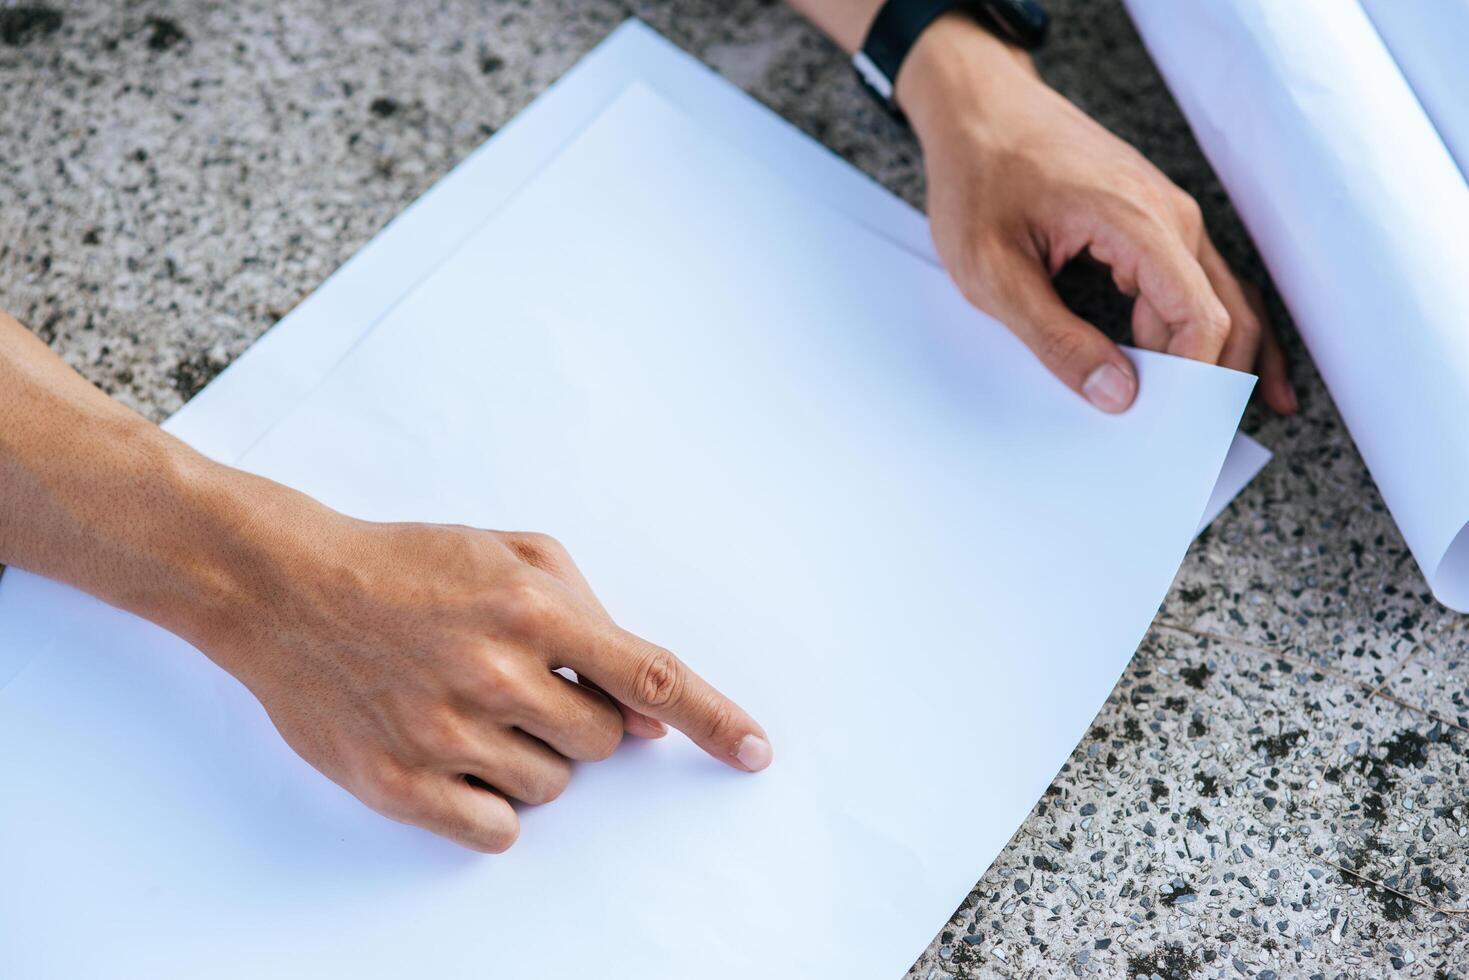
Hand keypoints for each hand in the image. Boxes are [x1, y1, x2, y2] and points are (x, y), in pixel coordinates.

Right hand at [205, 507, 772, 852]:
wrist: (285, 587)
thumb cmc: (408, 566)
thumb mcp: (511, 554)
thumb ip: (591, 618)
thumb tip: (646, 712)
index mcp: (532, 607)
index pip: (650, 675)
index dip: (713, 718)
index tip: (756, 752)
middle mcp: (494, 672)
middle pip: (601, 744)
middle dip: (582, 721)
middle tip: (524, 687)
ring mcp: (443, 732)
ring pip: (551, 789)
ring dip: (534, 759)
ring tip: (474, 709)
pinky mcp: (398, 783)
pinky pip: (497, 830)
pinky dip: (496, 806)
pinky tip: (461, 758)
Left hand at [896, 14, 1295, 414]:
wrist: (977, 108)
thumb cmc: (978, 180)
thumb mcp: (994, 275)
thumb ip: (1055, 338)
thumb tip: (1117, 395)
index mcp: (1137, 223)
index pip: (1200, 317)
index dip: (1196, 380)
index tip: (1172, 429)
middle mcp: (1170, 216)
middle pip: (1224, 313)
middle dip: (1216, 381)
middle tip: (1194, 444)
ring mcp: (1168, 215)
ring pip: (1217, 299)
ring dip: (1215, 359)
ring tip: (1202, 423)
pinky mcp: (1153, 220)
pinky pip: (1193, 282)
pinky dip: (1203, 327)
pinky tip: (1208, 370)